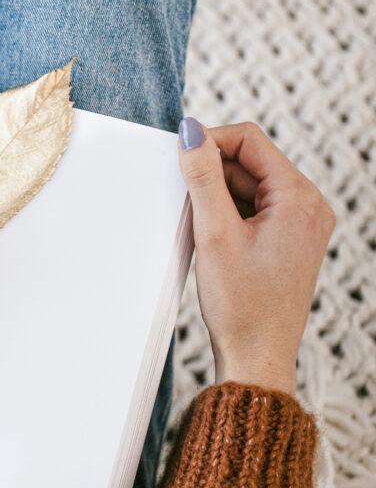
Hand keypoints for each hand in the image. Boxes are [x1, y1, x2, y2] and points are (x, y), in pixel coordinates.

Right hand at [177, 118, 334, 393]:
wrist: (258, 354)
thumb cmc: (242, 304)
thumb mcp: (214, 234)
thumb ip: (203, 178)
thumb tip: (191, 132)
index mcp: (299, 198)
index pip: (249, 140)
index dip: (209, 142)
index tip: (177, 159)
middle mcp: (308, 205)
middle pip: (250, 162)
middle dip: (212, 174)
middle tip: (185, 204)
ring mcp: (301, 223)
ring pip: (249, 185)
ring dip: (218, 196)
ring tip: (202, 230)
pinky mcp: (289, 240)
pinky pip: (254, 208)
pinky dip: (228, 214)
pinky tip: (212, 239)